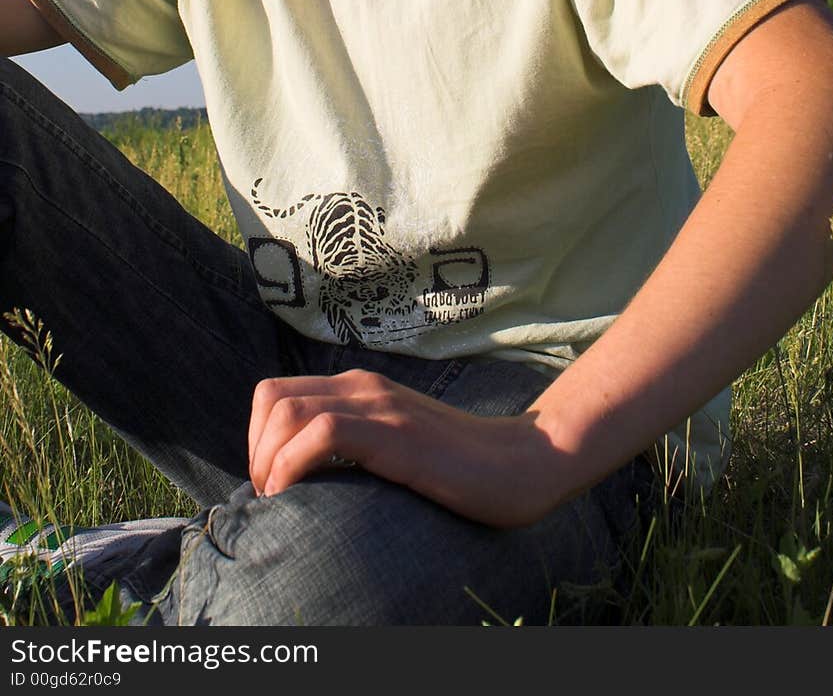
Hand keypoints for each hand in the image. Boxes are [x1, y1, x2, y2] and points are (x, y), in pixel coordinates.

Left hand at [247, 369, 580, 527]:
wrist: (521, 463)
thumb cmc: (461, 468)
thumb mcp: (397, 447)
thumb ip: (358, 445)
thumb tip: (307, 479)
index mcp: (360, 388)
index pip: (276, 393)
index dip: (257, 439)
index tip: (271, 485)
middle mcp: (363, 387)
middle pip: (271, 397)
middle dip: (255, 450)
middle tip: (272, 497)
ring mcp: (380, 406)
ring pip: (287, 411)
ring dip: (268, 460)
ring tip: (282, 501)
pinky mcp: (395, 432)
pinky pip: (322, 433)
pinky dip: (293, 464)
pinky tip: (299, 495)